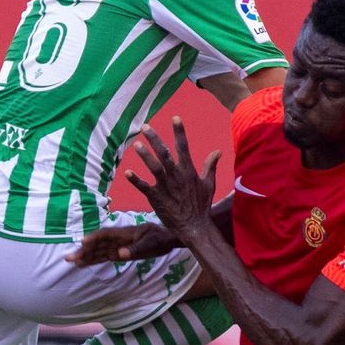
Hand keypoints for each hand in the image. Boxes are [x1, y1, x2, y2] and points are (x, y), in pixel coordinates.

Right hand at [66, 222, 180, 265]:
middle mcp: (118, 239)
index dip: (93, 238)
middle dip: (84, 251)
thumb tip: (119, 255)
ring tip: (72, 262)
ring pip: (98, 251)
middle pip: (97, 244)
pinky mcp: (119, 253)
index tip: (82, 243)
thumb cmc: (160, 239)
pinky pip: (104, 257)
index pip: (105, 235)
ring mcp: (117, 246)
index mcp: (124, 234)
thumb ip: (135, 249)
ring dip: (86, 256)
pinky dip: (94, 260)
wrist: (167, 239)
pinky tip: (84, 264)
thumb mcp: (151, 244)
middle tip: (69, 258)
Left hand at [125, 118, 221, 236]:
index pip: (184, 147)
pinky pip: (144, 187)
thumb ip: (210, 166)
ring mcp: (166, 186)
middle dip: (155, 139)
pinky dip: (135, 180)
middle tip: (145, 127)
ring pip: (154, 167)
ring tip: (136, 144)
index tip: (175, 117)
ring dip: (145, 156)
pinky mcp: (157, 198)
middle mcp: (176, 176)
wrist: (194, 226)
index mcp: (188, 171)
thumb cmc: (201, 205)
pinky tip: (126, 173)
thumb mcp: (209, 184)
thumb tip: (217, 151)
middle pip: (165, 153)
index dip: (179, 132)